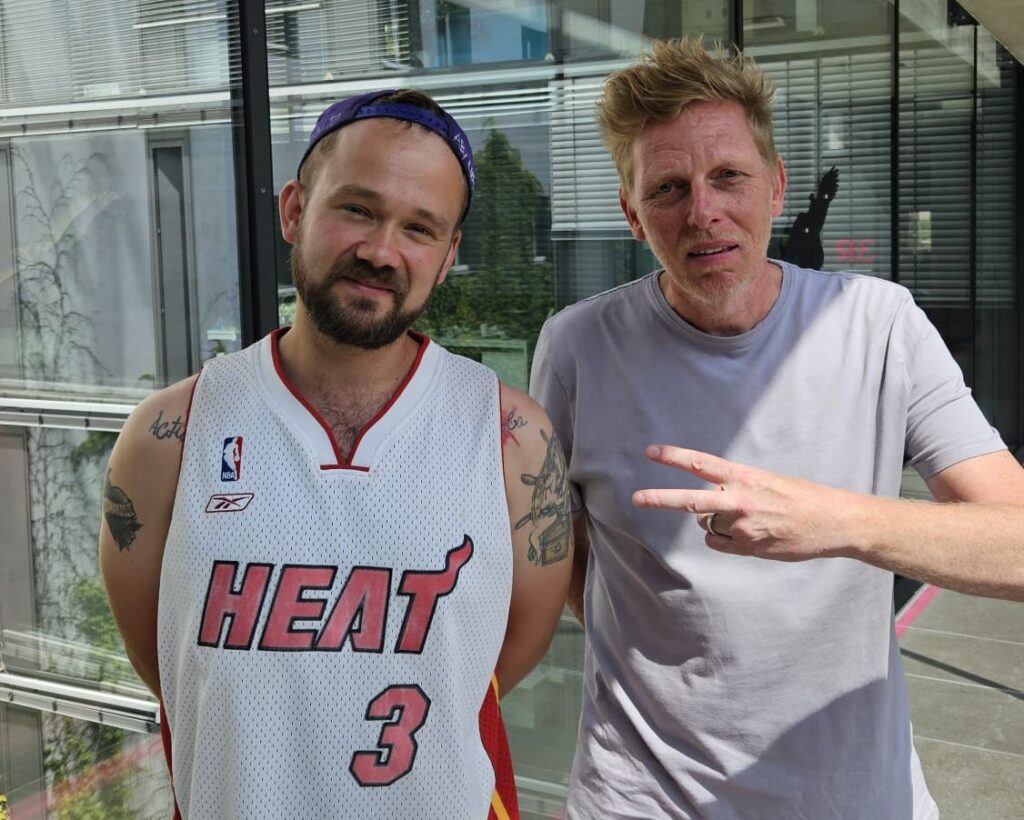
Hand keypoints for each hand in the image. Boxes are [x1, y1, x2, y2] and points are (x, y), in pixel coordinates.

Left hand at [632, 445, 852, 560]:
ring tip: (749, 517)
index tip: (650, 452)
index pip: (701, 463)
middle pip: (690, 500)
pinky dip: (724, 539)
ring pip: (708, 524)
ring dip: (717, 521)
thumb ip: (733, 489)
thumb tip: (705, 510)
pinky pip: (718, 543)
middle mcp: (739, 500)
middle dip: (659, 499)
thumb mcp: (765, 481)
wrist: (833, 522)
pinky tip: (749, 534)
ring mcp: (742, 527)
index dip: (674, 457)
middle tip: (635, 498)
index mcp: (744, 477)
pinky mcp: (748, 547)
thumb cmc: (800, 497)